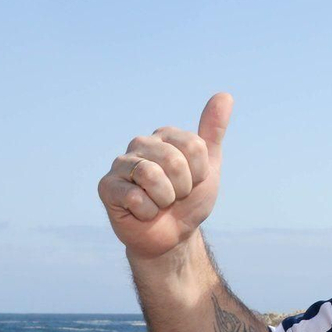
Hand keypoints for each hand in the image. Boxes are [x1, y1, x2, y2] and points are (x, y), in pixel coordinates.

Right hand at [98, 93, 232, 261]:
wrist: (173, 236)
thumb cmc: (190, 200)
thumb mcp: (209, 167)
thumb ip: (213, 132)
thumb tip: (224, 95)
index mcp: (165, 137)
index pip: (194, 146)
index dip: (200, 172)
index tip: (193, 182)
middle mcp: (140, 144)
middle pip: (174, 160)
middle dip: (183, 187)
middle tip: (176, 196)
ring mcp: (121, 164)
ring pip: (152, 176)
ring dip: (165, 199)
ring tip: (160, 203)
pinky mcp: (107, 187)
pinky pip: (135, 197)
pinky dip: (148, 212)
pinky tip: (143, 212)